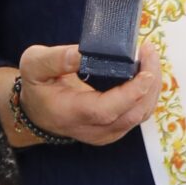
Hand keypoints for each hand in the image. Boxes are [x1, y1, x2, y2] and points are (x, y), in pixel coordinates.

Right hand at [0, 42, 161, 148]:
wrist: (38, 112)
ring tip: (150, 57)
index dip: (130, 93)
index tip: (146, 71)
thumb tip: (83, 52)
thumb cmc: (37, 86)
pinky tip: (147, 71)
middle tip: (150, 51)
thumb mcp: (34, 65)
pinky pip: (138, 114)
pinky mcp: (115, 130)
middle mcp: (93, 129)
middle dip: (148, 84)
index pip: (106, 110)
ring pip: (140, 115)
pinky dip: (147, 93)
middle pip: (131, 114)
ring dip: (151, 87)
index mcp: (71, 114)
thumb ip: (56, 59)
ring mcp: (107, 133)